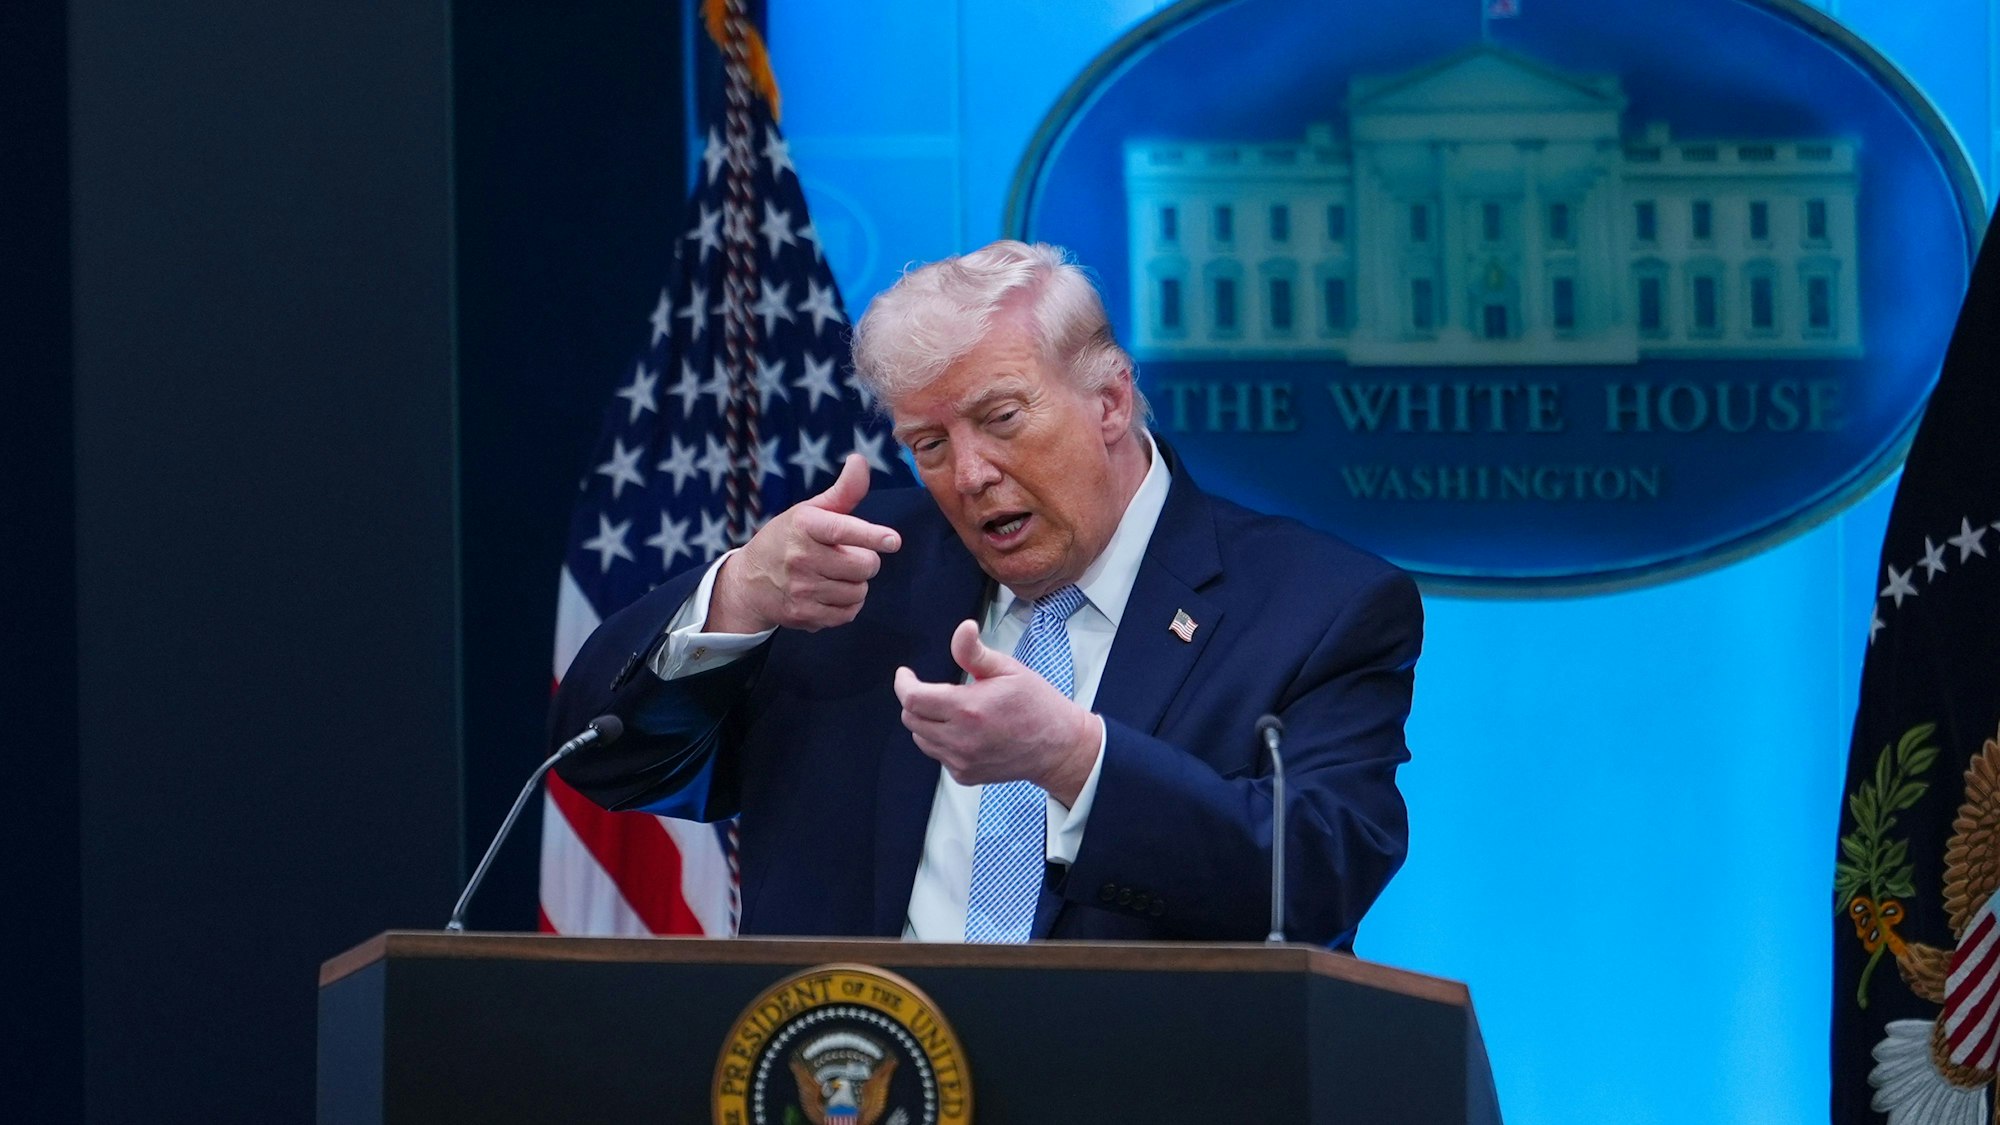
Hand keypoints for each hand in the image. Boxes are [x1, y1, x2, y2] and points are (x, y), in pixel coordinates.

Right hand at [707, 454, 902, 632]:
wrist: (748, 582)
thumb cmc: (787, 539)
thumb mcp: (809, 511)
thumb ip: (843, 491)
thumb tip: (860, 460)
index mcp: (804, 525)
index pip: (842, 530)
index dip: (872, 536)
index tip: (893, 541)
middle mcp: (801, 557)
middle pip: (864, 565)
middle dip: (865, 560)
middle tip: (847, 556)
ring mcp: (802, 589)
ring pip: (859, 591)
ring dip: (856, 583)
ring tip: (835, 575)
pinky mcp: (805, 615)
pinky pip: (848, 613)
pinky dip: (848, 605)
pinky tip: (831, 593)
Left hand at [893, 620, 1101, 804]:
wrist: (1058, 747)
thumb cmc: (1036, 704)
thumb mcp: (1008, 669)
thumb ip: (975, 652)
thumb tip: (963, 628)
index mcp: (968, 709)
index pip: (913, 699)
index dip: (903, 684)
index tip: (906, 674)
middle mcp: (960, 740)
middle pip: (911, 719)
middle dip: (914, 700)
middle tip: (932, 689)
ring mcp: (961, 761)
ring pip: (921, 738)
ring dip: (926, 721)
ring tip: (952, 710)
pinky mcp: (965, 775)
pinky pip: (938, 754)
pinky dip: (941, 740)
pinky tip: (964, 730)